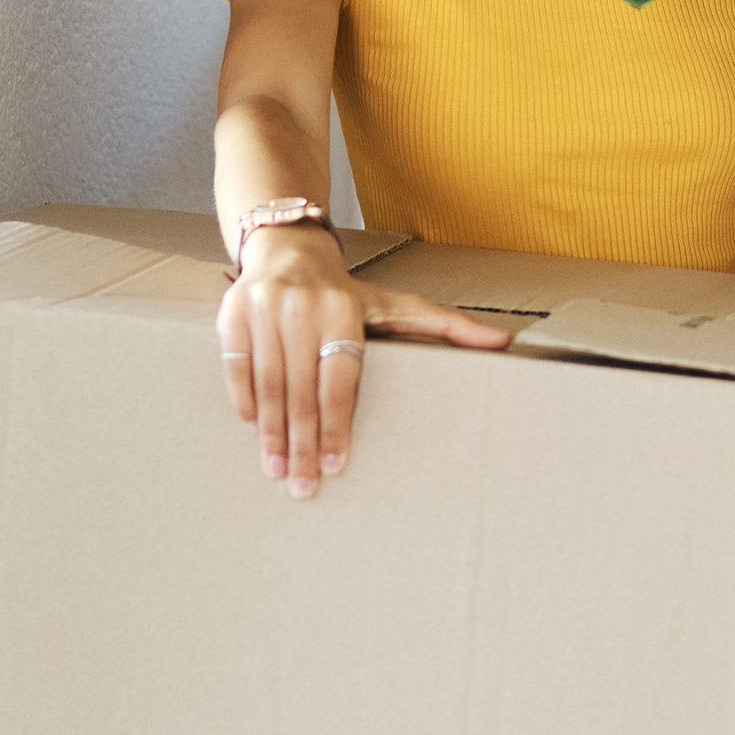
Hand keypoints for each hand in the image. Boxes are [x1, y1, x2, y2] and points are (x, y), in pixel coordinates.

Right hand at [217, 227, 508, 496]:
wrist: (288, 248)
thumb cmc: (346, 292)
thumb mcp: (397, 304)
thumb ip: (446, 326)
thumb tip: (503, 343)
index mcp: (342, 310)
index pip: (339, 382)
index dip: (336, 427)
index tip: (335, 465)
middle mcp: (300, 308)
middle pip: (302, 391)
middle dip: (300, 444)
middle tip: (302, 486)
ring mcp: (262, 309)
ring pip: (267, 384)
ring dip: (270, 433)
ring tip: (276, 470)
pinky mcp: (232, 313)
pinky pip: (236, 366)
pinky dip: (244, 401)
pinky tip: (253, 431)